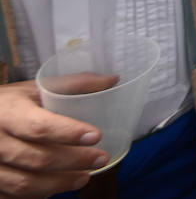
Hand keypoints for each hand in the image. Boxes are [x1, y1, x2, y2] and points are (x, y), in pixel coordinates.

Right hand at [0, 81, 110, 197]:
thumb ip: (73, 84)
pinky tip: (56, 188)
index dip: (69, 133)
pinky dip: (37, 195)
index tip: (96, 136)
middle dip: (74, 161)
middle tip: (101, 159)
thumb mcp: (35, 88)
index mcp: (7, 112)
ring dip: (59, 184)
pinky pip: (13, 196)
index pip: (39, 126)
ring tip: (85, 177)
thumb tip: (113, 80)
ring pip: (24, 183)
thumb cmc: (10, 104)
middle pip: (37, 158)